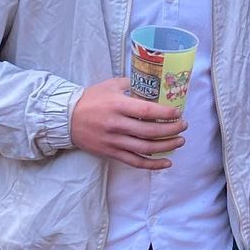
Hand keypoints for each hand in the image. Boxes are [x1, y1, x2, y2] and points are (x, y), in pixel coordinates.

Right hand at [70, 77, 185, 168]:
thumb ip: (131, 85)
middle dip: (171, 129)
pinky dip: (152, 164)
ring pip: (145, 148)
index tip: (178, 112)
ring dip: (166, 146)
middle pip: (149, 131)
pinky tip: (166, 163)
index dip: (165, 113)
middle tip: (183, 126)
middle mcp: (117, 124)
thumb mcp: (110, 85)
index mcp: (118, 105)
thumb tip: (152, 84)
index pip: (146, 110)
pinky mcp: (111, 152)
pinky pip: (135, 161)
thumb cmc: (90, 99)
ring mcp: (114, 141)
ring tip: (180, 141)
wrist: (66, 118)